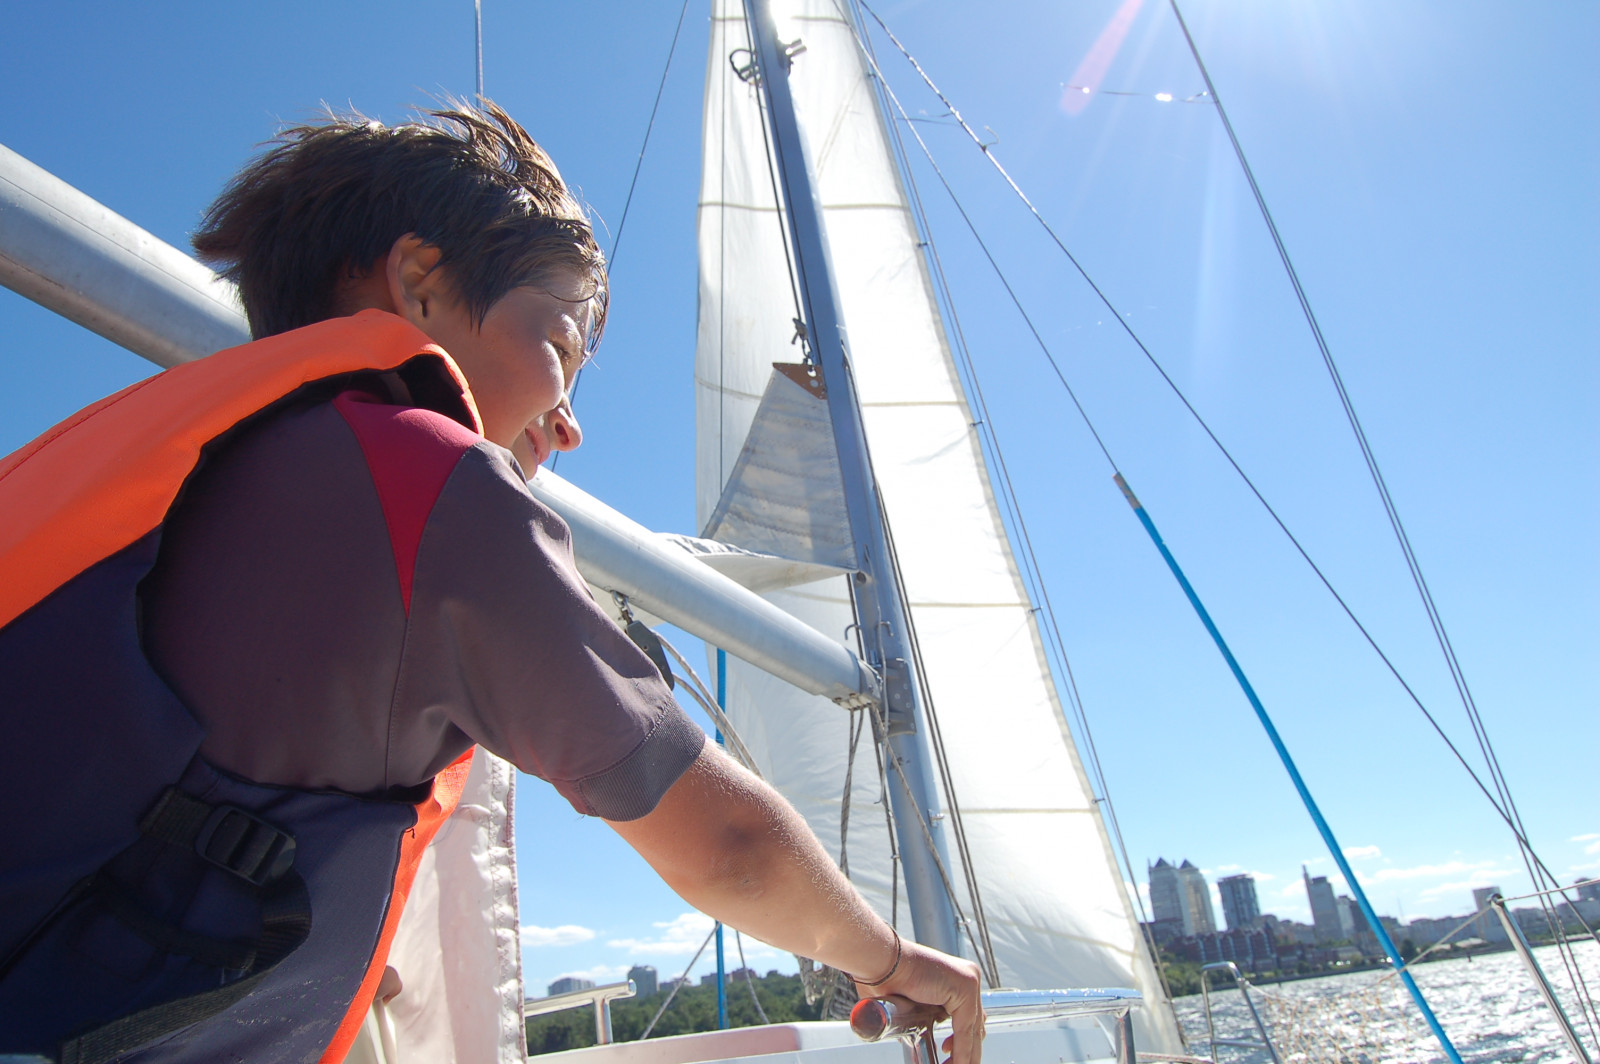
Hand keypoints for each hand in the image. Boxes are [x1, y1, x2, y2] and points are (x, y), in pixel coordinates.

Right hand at [858, 939, 983, 1063]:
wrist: (879, 962)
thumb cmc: (883, 978)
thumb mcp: (910, 1003)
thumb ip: (920, 1017)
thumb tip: (918, 1038)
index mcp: (956, 978)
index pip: (969, 1016)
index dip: (963, 1041)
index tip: (947, 1054)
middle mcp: (968, 977)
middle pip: (975, 1023)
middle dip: (966, 1051)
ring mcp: (969, 980)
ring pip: (973, 1029)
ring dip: (965, 1055)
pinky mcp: (966, 988)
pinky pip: (966, 1029)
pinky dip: (961, 1050)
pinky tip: (954, 1063)